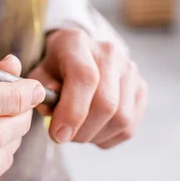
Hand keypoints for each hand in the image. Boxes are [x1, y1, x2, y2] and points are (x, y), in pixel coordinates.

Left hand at [28, 28, 147, 148]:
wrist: (78, 54)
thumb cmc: (55, 67)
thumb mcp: (38, 74)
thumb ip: (40, 91)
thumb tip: (53, 111)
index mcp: (76, 43)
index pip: (84, 78)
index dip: (72, 112)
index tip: (58, 135)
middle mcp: (109, 53)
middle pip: (106, 103)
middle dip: (82, 130)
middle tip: (64, 137)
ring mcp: (130, 70)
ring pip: (121, 119)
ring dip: (95, 136)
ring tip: (77, 133)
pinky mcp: (141, 88)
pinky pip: (130, 126)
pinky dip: (108, 137)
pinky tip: (92, 131)